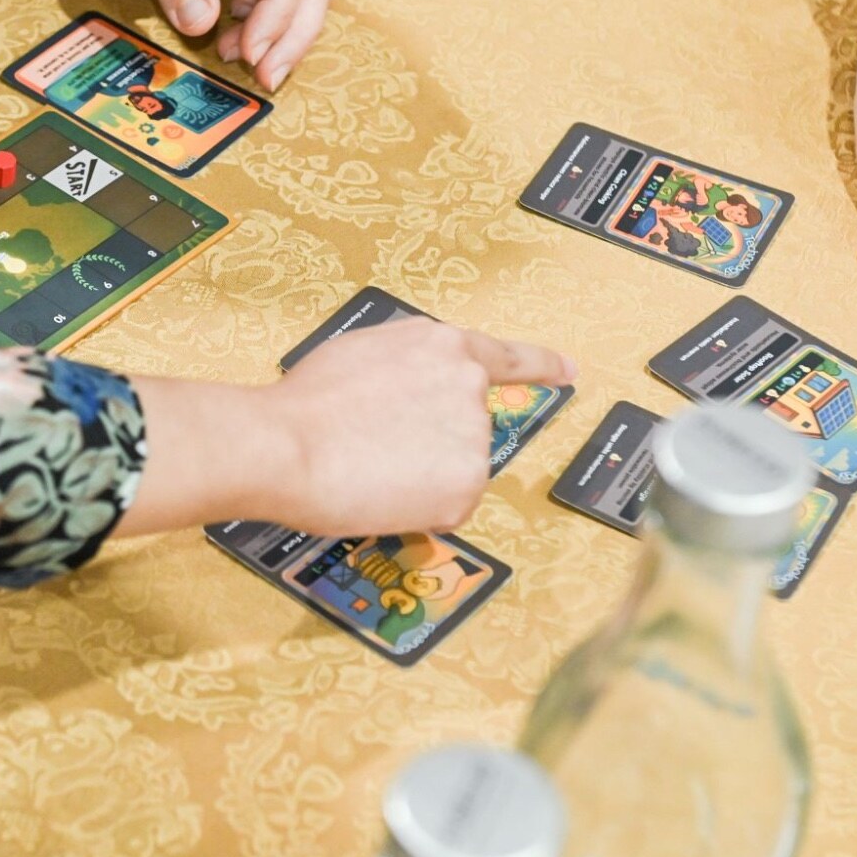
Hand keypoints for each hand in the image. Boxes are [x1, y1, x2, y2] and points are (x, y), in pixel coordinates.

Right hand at [260, 322, 576, 535]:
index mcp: (445, 346)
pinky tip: (382, 493)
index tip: (569, 372)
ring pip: (456, 471)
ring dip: (423, 475)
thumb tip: (413, 390)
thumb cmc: (306, 402)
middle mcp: (470, 388)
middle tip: (379, 448)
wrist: (287, 446)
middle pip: (468, 427)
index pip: (510, 357)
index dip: (544, 366)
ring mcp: (474, 439)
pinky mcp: (466, 488)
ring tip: (370, 466)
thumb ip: (409, 365)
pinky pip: (447, 508)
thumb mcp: (363, 352)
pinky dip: (420, 509)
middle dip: (434, 442)